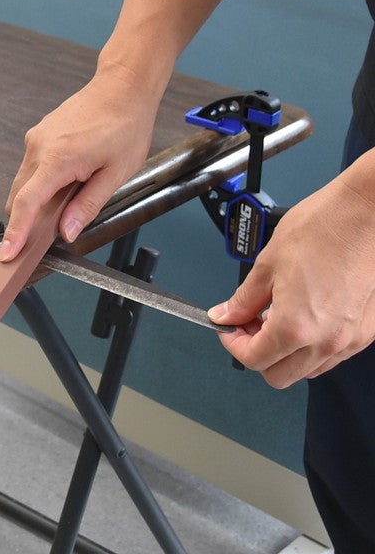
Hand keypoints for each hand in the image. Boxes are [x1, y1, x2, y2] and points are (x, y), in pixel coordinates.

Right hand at [0, 67, 158, 261]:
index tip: (8, 253)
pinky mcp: (39, 135)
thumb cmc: (125, 127)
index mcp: (58, 159)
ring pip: (23, 183)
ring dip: (35, 201)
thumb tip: (66, 232)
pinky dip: (40, 184)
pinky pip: (31, 168)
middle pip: (19, 197)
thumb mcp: (115, 174)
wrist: (122, 87)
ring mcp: (36, 139)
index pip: (27, 203)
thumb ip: (87, 205)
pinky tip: (65, 184)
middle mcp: (39, 147)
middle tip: (45, 238)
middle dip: (26, 221)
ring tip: (66, 204)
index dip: (16, 232)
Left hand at [208, 162, 374, 387]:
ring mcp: (350, 339)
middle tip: (248, 323)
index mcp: (296, 327)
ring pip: (307, 369)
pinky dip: (309, 346)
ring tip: (273, 317)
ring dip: (284, 352)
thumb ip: (244, 299)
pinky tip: (301, 316)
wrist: (369, 211)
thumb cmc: (324, 228)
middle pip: (279, 375)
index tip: (228, 326)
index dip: (233, 344)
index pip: (253, 359)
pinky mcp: (366, 331)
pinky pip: (331, 355)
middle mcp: (326, 341)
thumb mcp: (268, 263)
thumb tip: (226, 315)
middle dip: (256, 354)